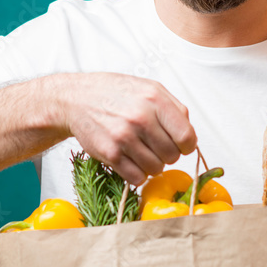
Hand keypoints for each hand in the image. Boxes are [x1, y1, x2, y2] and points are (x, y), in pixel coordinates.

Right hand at [50, 72, 196, 185]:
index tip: (180, 145)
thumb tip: (189, 135)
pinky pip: (136, 177)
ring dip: (151, 165)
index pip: (187, 136)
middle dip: (167, 154)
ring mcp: (124, 137)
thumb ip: (174, 109)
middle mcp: (141, 118)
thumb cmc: (115, 93)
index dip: (186, 145)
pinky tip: (130, 160)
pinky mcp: (110, 153)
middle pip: (172, 156)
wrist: (77, 99)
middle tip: (155, 145)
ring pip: (156, 169)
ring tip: (141, 151)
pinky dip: (136, 174)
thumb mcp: (150, 88)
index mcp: (155, 100)